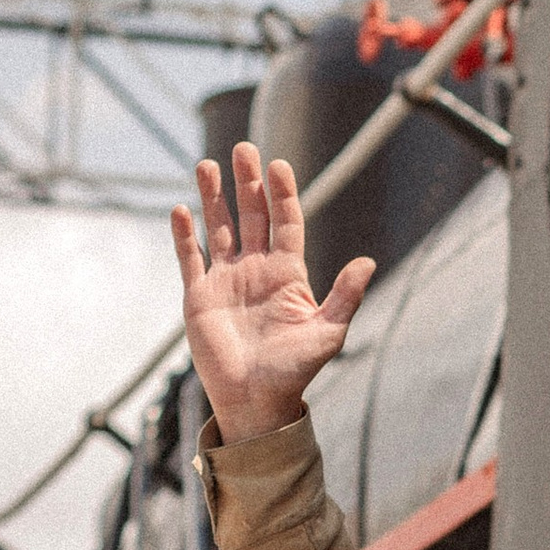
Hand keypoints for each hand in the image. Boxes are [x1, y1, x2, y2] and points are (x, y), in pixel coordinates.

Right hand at [171, 144, 374, 444]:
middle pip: (252, 215)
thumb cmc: (295, 370)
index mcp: (287, 274)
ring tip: (208, 164)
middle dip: (247, 183)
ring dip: (214, 197)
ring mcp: (226, 280)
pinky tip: (182, 208)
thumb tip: (368, 262)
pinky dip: (184, 235)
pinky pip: (190, 258)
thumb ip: (346, 296)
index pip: (286, 222)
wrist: (257, 401)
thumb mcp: (328, 332)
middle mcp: (256, 270)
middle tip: (244, 149)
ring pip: (219, 228)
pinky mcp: (199, 296)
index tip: (278, 165)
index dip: (283, 194)